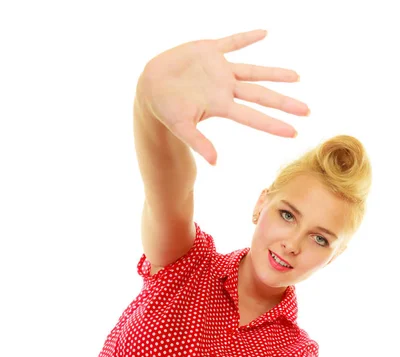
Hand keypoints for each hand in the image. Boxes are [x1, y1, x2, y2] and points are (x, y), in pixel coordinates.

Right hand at [137, 29, 309, 165]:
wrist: (150, 86)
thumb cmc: (165, 109)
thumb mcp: (181, 126)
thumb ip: (199, 142)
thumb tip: (215, 162)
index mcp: (221, 105)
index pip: (253, 116)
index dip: (273, 124)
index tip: (294, 132)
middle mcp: (226, 88)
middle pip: (261, 95)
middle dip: (284, 102)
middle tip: (308, 111)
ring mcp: (219, 70)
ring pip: (253, 71)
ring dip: (275, 73)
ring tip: (297, 77)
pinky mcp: (209, 51)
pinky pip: (232, 43)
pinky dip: (246, 38)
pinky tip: (264, 33)